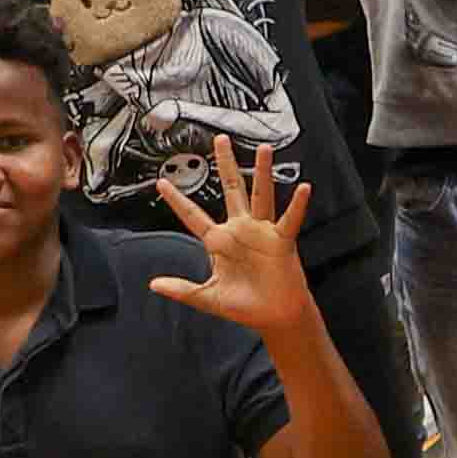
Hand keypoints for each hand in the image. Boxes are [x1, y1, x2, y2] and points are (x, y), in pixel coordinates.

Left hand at [141, 142, 320, 341]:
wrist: (274, 316)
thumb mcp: (207, 297)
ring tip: (263, 150)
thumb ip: (182, 289)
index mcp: (219, 241)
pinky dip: (297, 205)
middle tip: (221, 141)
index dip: (177, 200)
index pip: (193, 216)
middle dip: (225, 165)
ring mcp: (262, 232)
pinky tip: (302, 189)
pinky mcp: (281, 241)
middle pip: (231, 190)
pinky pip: (289, 219)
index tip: (162, 182)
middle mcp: (240, 230)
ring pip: (260, 195)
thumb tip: (154, 284)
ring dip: (262, 173)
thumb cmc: (244, 305)